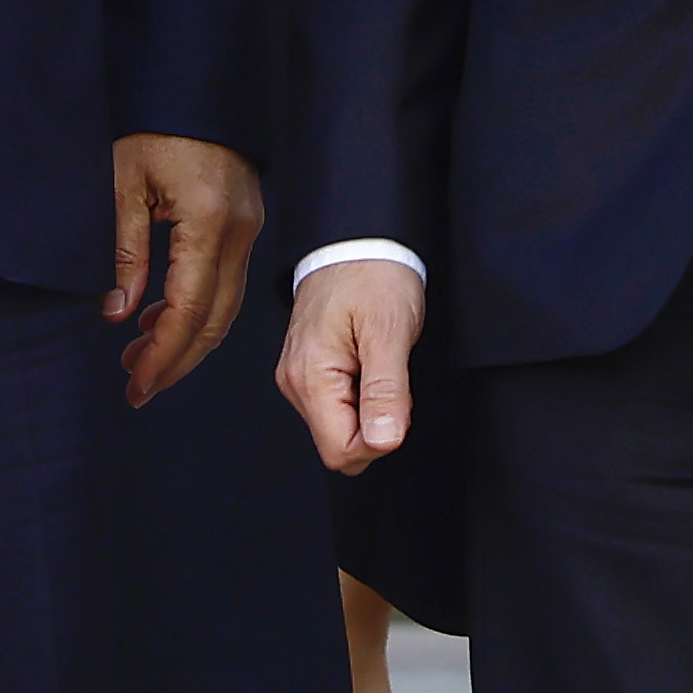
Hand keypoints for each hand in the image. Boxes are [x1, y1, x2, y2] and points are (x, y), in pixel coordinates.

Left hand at [109, 130, 261, 404]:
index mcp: (209, 221)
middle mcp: (239, 231)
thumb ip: (124, 251)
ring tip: (140, 359)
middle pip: (216, 319)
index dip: (164, 354)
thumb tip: (117, 312)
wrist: (194, 81)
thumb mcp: (123, 182)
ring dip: (187, 337)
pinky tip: (160, 317)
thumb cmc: (153, 123)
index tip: (137, 384)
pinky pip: (226, 280)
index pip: (190, 309)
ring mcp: (247, 227)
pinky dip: (197, 308)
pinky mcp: (244, 221)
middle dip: (177, 359)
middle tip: (138, 386)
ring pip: (225, 305)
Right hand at [280, 255, 424, 472]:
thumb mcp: (390, 331)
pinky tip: (368, 362)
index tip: (396, 403)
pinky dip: (361, 396)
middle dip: (374, 426)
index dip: (379, 440)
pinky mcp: (308, 372)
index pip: (340, 451)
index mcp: (310, 376)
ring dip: (369, 409)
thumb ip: (386, 391)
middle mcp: (295, 382)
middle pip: (339, 445)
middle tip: (389, 377)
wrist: (357, 241)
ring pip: (339, 429)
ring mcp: (299, 377)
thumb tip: (383, 441)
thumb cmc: (373, 275)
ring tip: (378, 363)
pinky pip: (336, 408)